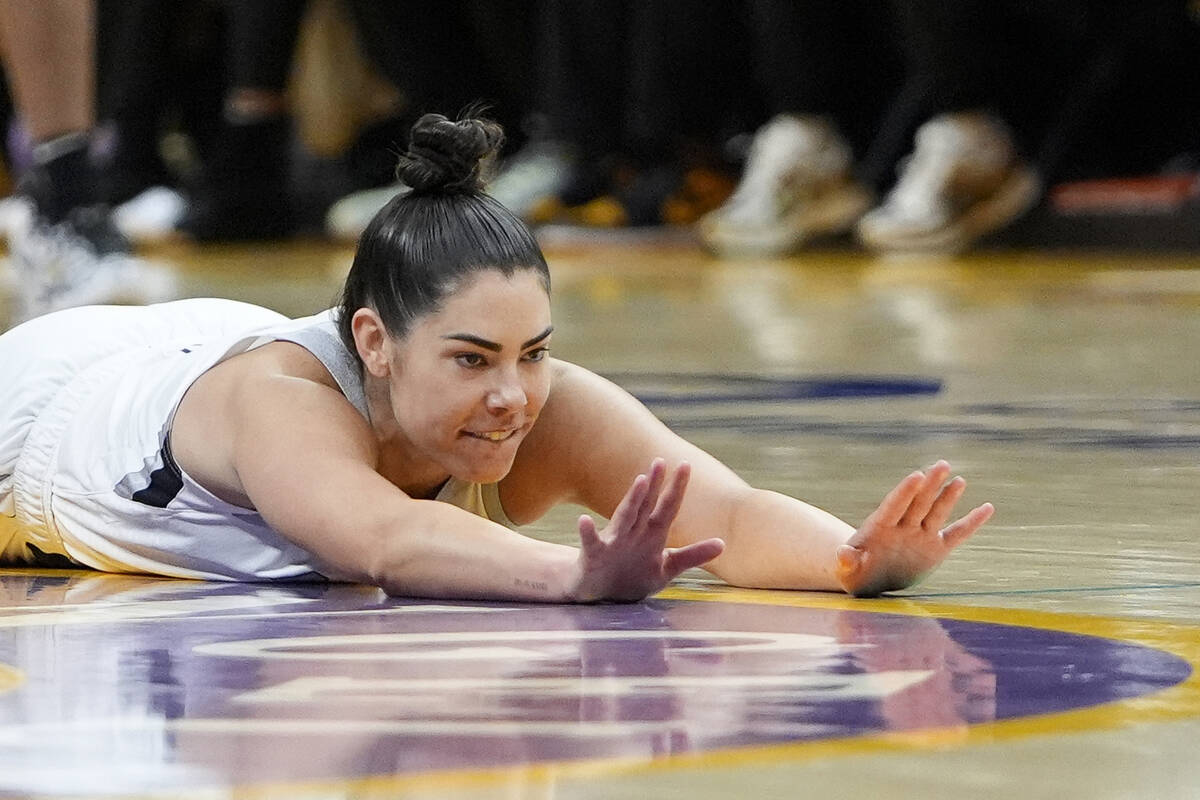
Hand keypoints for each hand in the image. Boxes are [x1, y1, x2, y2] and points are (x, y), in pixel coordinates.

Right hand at [569, 459, 724, 602]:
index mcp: (652, 534)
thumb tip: (723, 544)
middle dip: (654, 484)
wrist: (600, 593)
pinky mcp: (594, 555)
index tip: (685, 464)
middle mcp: (633, 532)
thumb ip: (692, 556)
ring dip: (632, 500)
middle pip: (645, 505)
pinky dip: (587, 532)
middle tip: (661, 461)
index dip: (676, 488)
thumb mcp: (666, 568)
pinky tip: (583, 521)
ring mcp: (613, 542)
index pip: (667, 507)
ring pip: (623, 517)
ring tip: (640, 481)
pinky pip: (591, 542)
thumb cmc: (633, 575)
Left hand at [837, 460, 992, 596]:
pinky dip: (972, 523)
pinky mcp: (935, 548)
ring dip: (947, 497)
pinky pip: (957, 534)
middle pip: (917, 502)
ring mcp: (920, 535)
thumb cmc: (854, 572)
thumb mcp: (847, 571)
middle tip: (941, 465)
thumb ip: (847, 562)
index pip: (894, 506)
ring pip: (936, 512)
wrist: (869, 577)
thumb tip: (842, 554)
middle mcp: (903, 527)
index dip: (905, 491)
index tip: (916, 475)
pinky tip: (987, 508)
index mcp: (880, 528)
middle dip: (930, 485)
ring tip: (959, 480)